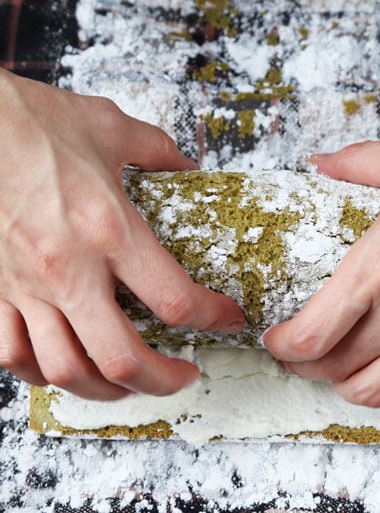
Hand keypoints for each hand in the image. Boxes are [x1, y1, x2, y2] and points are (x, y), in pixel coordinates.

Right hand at [0, 69, 244, 399]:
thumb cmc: (32, 122)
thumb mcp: (110, 126)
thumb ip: (157, 151)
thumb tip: (187, 168)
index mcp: (109, 229)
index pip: (175, 300)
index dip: (213, 319)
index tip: (226, 319)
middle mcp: (68, 268)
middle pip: (122, 358)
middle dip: (163, 381)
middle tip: (182, 375)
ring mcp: (24, 285)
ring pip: (65, 370)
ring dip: (105, 389)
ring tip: (128, 382)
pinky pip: (11, 354)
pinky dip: (40, 373)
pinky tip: (62, 366)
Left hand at [264, 87, 379, 442]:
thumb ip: (353, 164)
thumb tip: (320, 162)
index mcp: (378, 267)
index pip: (310, 334)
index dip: (282, 345)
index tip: (276, 338)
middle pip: (333, 365)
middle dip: (304, 365)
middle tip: (298, 354)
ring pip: (374, 390)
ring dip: (344, 389)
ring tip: (337, 375)